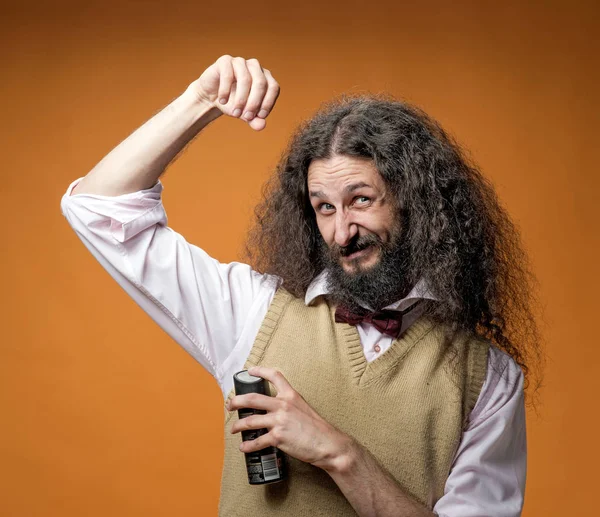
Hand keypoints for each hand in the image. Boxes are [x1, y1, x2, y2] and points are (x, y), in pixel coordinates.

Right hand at [188, 55, 279, 130]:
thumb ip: (254, 120)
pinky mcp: (225, 61)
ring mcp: (240, 62)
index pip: (273, 87)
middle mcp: (255, 67)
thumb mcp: (244, 114)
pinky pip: (228, 75)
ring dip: (241, 99)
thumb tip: (262, 125)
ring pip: (245, 79)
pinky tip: (223, 101)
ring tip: (234, 113)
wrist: (212, 96)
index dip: (268, 102)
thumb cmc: (233, 103)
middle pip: (261, 83)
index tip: (259, 116)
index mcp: (265, 77)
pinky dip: (226, 91)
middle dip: (254, 103)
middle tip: (246, 117)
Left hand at [227, 366, 353, 471]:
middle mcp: (283, 405)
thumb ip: (289, 406)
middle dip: (236, 401)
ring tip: (233, 429)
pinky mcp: (278, 437)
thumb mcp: (304, 408)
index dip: (260, 371)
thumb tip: (274, 411)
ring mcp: (279, 421)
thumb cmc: (318, 428)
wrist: (328, 443)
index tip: (250, 370)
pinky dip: (247, 445)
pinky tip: (243, 447)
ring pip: (250, 421)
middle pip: (252, 398)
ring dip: (238, 425)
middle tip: (230, 404)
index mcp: (291, 395)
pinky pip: (257, 441)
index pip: (275, 376)